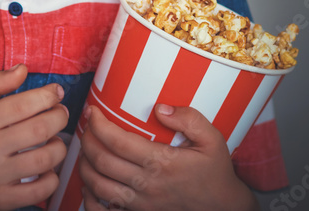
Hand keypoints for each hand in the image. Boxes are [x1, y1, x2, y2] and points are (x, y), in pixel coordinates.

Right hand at [0, 64, 68, 210]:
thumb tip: (24, 70)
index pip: (24, 104)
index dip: (48, 95)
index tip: (56, 92)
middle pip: (41, 128)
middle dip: (60, 116)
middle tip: (60, 112)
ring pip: (46, 159)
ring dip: (59, 146)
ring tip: (54, 140)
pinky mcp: (1, 201)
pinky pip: (42, 190)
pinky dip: (52, 177)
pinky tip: (45, 168)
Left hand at [78, 103, 257, 210]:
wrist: (222, 207)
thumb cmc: (215, 171)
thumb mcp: (212, 139)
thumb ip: (189, 118)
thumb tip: (159, 108)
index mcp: (162, 162)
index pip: (118, 142)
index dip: (98, 124)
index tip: (93, 111)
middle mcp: (147, 184)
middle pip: (102, 162)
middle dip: (87, 140)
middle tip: (87, 126)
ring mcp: (141, 203)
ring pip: (98, 186)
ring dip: (85, 165)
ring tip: (87, 148)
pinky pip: (105, 210)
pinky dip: (90, 196)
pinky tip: (90, 180)